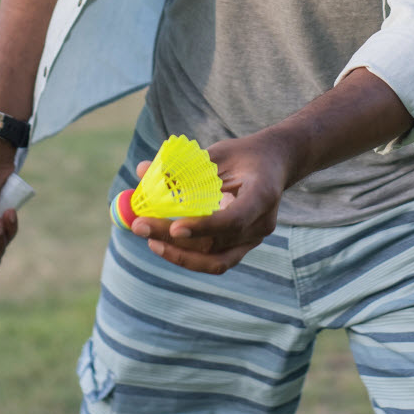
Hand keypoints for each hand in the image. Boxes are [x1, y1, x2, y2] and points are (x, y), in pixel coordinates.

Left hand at [130, 132, 292, 274]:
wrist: (274, 164)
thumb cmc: (243, 154)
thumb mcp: (217, 153)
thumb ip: (184, 166)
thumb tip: (141, 170)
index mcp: (263, 193)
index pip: (234, 219)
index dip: (205, 226)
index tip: (175, 228)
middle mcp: (262, 223)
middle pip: (217, 242)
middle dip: (175, 240)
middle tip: (140, 225)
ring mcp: (255, 239)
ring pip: (215, 260)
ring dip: (178, 254)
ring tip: (149, 239)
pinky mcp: (244, 247)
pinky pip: (215, 260)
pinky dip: (188, 256)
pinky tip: (164, 244)